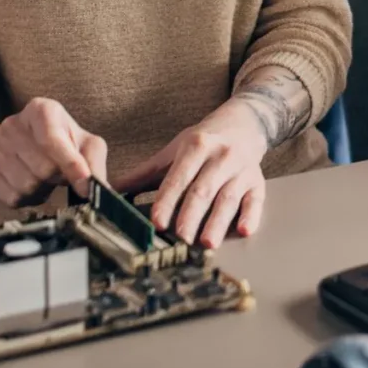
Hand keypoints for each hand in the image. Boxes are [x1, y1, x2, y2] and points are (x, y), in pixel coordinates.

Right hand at [0, 97, 109, 206]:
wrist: (21, 147)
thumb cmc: (63, 144)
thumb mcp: (85, 145)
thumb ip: (94, 163)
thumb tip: (99, 189)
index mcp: (41, 109)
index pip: (53, 140)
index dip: (71, 165)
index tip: (84, 184)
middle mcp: (13, 124)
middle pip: (43, 169)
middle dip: (57, 178)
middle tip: (59, 173)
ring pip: (27, 186)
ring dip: (42, 190)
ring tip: (44, 178)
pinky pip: (12, 198)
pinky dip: (27, 199)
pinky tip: (29, 185)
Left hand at [120, 103, 269, 244]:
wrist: (244, 124)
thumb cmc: (204, 142)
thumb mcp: (174, 151)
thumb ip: (144, 174)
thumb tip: (110, 191)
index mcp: (195, 147)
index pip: (178, 177)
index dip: (167, 200)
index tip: (157, 222)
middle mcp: (220, 156)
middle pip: (203, 190)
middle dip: (191, 216)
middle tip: (181, 239)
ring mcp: (241, 170)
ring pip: (228, 198)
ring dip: (217, 222)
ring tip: (207, 243)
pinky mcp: (257, 181)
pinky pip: (255, 200)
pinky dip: (250, 216)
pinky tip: (244, 230)